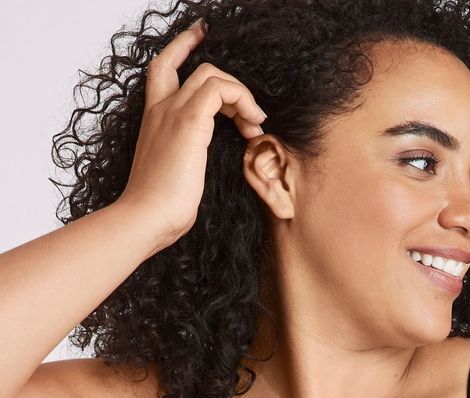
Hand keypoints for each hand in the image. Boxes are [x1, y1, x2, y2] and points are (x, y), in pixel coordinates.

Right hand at [118, 19, 266, 246]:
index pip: (163, 68)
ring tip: (254, 127)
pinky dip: (242, 100)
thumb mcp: (176, 176)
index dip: (182, 47)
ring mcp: (172, 112)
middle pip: (195, 68)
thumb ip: (188, 159)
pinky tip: (252, 126)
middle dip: (230, 80)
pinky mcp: (189, 121)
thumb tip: (202, 166)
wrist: (145, 218)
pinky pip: (221, 89)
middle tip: (251, 113)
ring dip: (241, 96)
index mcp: (153, 120)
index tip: (201, 36)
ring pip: (212, 74)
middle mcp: (160, 110)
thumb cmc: (159, 208)